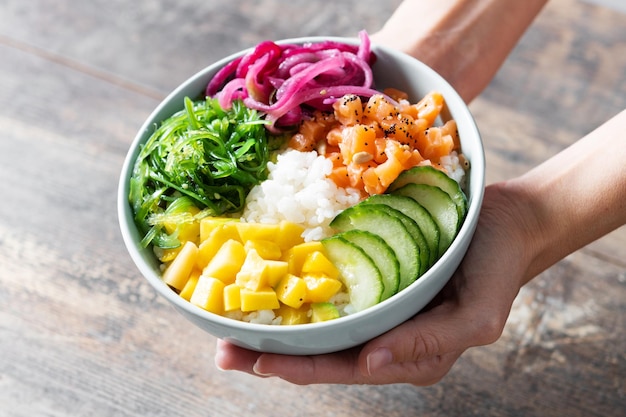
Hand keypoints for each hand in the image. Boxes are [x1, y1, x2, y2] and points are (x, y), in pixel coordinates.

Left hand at [215, 183, 532, 384]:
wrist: (507, 222)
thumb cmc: (497, 269)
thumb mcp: (480, 315)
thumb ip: (430, 344)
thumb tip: (370, 364)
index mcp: (406, 353)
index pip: (344, 368)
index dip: (298, 369)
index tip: (257, 362)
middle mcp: (385, 333)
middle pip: (321, 351)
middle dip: (272, 354)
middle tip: (224, 349)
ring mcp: (378, 304)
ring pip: (319, 323)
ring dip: (277, 324)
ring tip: (230, 322)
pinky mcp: (374, 273)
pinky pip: (331, 287)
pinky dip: (298, 289)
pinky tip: (270, 281)